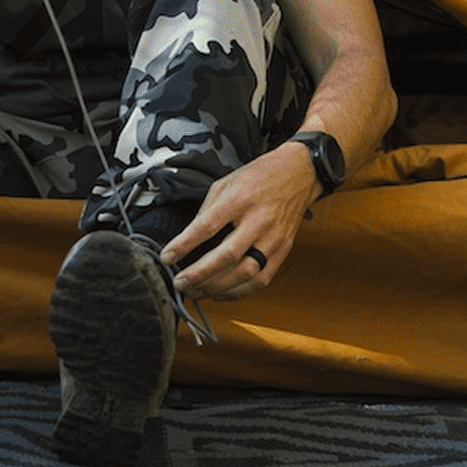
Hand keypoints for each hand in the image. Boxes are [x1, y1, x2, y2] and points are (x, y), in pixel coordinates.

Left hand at [161, 142, 316, 303]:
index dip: (184, 244)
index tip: (167, 257)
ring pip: (246, 273)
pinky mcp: (283, 249)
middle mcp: (259, 220)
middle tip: (179, 283)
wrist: (300, 173)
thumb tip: (188, 238)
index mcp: (240, 199)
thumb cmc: (260, 176)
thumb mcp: (226, 182)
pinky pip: (262, 279)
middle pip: (227, 255)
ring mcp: (274, 237)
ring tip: (196, 291)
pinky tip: (221, 293)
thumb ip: (207, 210)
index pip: (207, 226)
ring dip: (217, 288)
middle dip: (199, 274)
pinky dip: (239, 292)